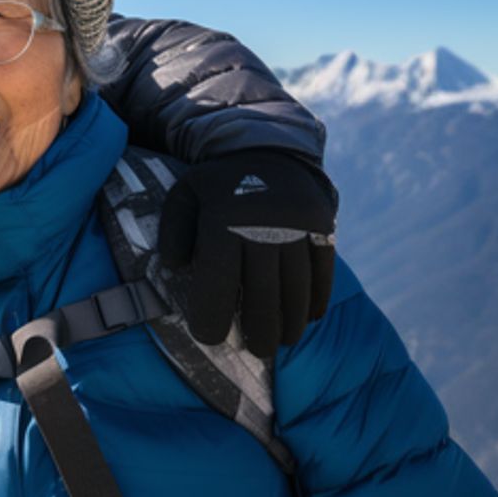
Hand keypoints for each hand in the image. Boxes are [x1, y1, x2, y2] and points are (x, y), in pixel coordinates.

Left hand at [158, 150, 337, 356]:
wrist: (267, 146)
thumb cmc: (217, 182)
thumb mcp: (184, 195)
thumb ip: (173, 232)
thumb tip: (177, 268)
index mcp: (224, 219)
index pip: (219, 281)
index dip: (212, 316)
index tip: (209, 338)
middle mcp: (264, 225)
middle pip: (263, 293)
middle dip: (259, 330)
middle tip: (257, 350)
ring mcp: (298, 226)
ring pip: (297, 287)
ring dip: (291, 322)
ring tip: (282, 342)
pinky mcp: (323, 226)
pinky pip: (323, 270)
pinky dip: (318, 299)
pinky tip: (309, 319)